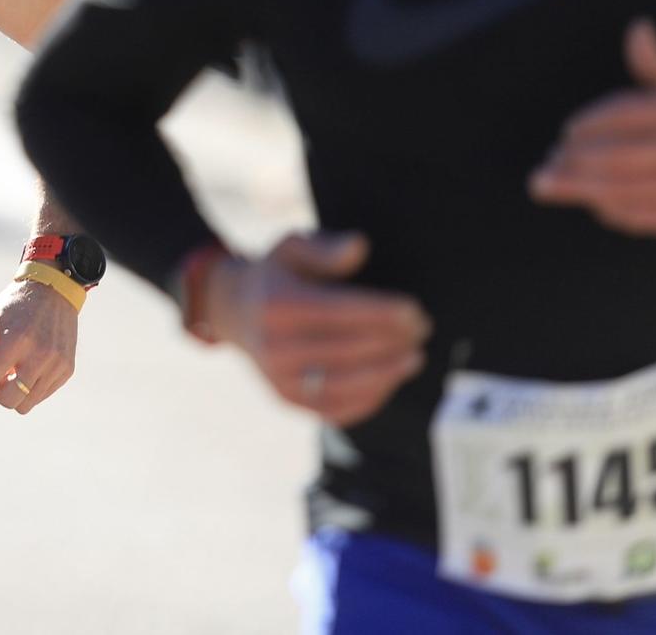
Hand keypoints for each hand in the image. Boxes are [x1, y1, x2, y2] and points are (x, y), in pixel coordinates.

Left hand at [0, 277, 77, 413]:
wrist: (53, 291)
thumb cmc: (14, 305)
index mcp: (17, 340)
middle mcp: (40, 355)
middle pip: (7, 400)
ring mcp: (56, 365)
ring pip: (25, 405)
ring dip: (11, 394)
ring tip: (7, 373)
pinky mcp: (66, 370)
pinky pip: (41, 396)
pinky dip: (28, 390)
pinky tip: (24, 369)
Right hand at [200, 231, 428, 426]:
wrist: (234, 312)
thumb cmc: (277, 275)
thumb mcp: (292, 248)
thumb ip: (325, 247)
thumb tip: (359, 247)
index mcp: (276, 305)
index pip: (340, 312)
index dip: (382, 314)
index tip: (414, 311)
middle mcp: (273, 346)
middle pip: (347, 348)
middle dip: (392, 341)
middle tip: (421, 330)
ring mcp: (278, 378)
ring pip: (345, 383)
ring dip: (387, 373)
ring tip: (414, 357)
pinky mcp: (286, 400)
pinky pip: (336, 408)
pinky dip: (369, 398)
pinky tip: (390, 378)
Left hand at [530, 19, 655, 238]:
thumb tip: (636, 29)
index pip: (629, 112)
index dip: (593, 122)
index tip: (566, 132)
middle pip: (620, 154)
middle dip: (574, 162)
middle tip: (543, 167)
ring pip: (629, 188)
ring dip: (582, 189)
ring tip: (548, 187)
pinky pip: (651, 216)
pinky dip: (620, 212)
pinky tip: (597, 206)